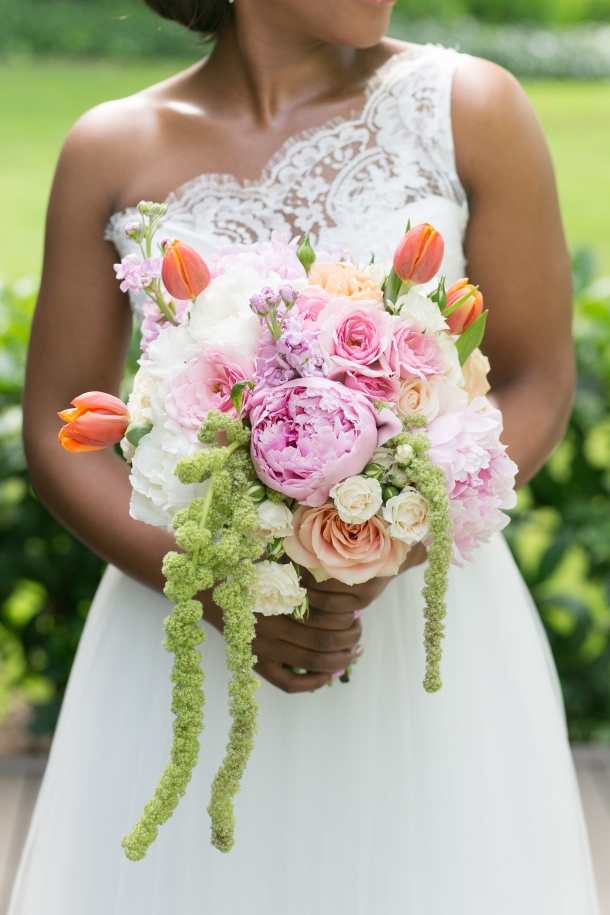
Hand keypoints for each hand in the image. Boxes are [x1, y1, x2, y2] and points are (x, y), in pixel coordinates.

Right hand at [200, 543, 426, 693]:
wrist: (204, 586)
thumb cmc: (243, 565)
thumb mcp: (271, 554)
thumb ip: (299, 559)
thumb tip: (335, 561)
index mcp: (279, 599)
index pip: (327, 618)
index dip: (348, 617)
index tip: (357, 612)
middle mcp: (272, 628)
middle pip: (325, 642)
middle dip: (350, 639)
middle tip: (359, 631)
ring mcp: (262, 649)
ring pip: (314, 663)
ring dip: (341, 659)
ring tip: (354, 650)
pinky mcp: (255, 663)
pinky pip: (290, 684)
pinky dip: (314, 682)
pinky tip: (330, 673)